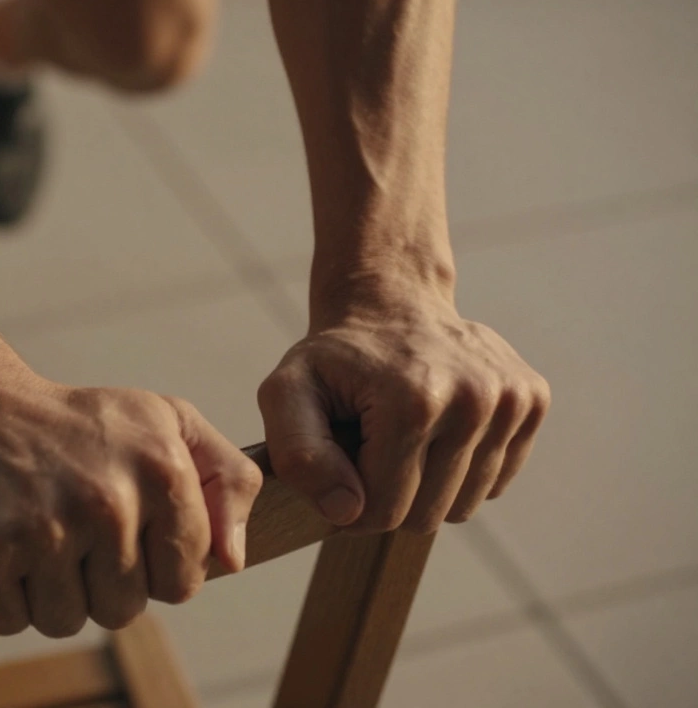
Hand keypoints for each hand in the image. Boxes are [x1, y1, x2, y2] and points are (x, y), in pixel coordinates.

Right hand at [0, 368, 261, 636]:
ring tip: (29, 529)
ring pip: (67, 622)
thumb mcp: (164, 421)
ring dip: (45, 590)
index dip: (149, 563)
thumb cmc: (72, 423)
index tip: (118, 524)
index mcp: (163, 469)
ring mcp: (43, 530)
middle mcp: (108, 500)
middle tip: (65, 522)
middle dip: (96, 580)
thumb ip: (227, 478)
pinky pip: (9, 621)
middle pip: (124, 610)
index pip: (182, 582)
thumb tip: (233, 561)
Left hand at [257, 284, 550, 533]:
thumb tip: (347, 511)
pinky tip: (438, 429)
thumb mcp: (286, 395)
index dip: (351, 503)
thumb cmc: (333, 360)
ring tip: (403, 436)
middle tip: (370, 448)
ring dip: (427, 485)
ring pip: (464, 506)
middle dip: (389, 495)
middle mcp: (475, 398)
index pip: (385, 510)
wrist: (390, 304)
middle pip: (428, 515)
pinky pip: (494, 482)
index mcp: (413, 399)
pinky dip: (461, 470)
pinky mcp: (533, 399)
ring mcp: (513, 398)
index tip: (338, 469)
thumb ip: (298, 456)